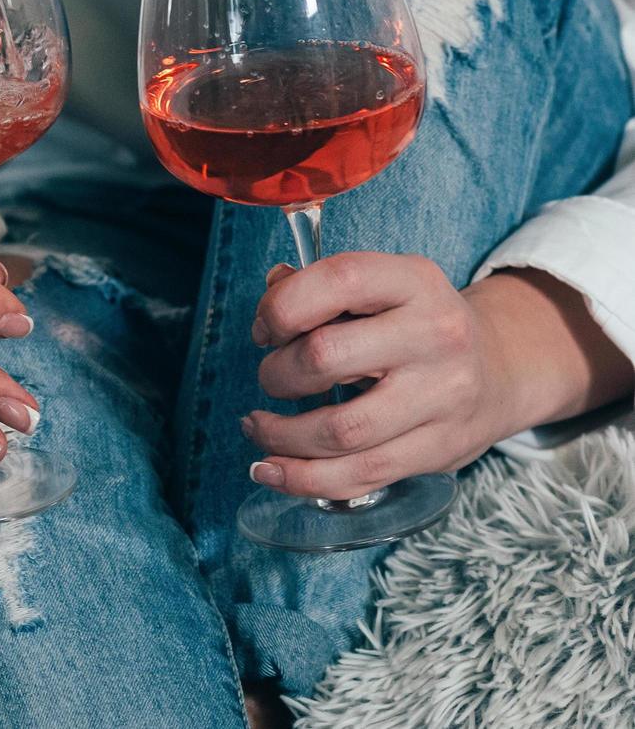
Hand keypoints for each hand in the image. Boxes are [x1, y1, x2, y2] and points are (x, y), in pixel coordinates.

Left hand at [241, 253, 519, 500]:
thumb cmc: (413, 324)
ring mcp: (442, 397)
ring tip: (258, 426)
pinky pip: (358, 475)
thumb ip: (318, 288)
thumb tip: (270, 300)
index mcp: (415, 281)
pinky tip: (271, 468)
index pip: (339, 280)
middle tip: (270, 378)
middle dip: (277, 373)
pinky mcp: (439, 450)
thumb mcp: (381, 288)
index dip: (283, 306)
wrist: (499, 369)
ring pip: (340, 430)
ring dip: (281, 435)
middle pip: (326, 358)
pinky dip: (303, 477)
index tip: (265, 331)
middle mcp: (435, 335)